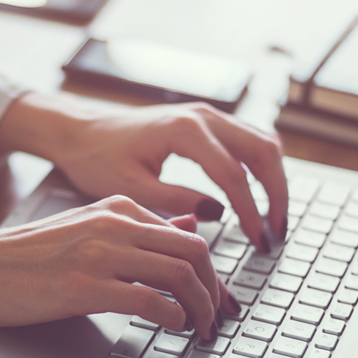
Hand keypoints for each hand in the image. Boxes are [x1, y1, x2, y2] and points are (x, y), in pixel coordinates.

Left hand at [0, 93, 288, 250]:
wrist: (80, 131)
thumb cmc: (97, 159)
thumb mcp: (131, 187)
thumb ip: (176, 200)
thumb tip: (218, 215)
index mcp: (184, 130)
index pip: (233, 175)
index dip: (251, 212)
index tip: (258, 242)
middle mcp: (202, 116)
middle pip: (263, 152)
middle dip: (277, 194)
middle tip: (276, 233)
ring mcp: (207, 115)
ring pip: (262, 142)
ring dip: (274, 180)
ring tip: (273, 220)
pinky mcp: (205, 122)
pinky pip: (248, 140)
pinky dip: (260, 168)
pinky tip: (257, 198)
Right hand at [0, 196, 241, 337]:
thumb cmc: (25, 256)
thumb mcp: (87, 228)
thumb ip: (138, 229)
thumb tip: (190, 226)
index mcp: (118, 208)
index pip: (188, 235)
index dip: (214, 273)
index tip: (218, 300)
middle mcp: (114, 225)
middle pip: (195, 253)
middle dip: (216, 292)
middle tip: (218, 319)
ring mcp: (99, 254)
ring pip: (179, 274)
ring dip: (200, 308)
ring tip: (200, 330)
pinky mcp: (83, 286)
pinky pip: (148, 300)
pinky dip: (172, 317)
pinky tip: (172, 328)